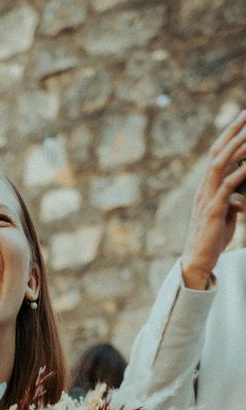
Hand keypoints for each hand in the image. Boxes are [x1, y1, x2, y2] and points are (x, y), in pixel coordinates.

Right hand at [181, 110, 245, 288]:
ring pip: (220, 165)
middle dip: (233, 132)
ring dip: (236, 147)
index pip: (217, 155)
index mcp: (206, 187)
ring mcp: (207, 198)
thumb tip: (240, 198)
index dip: (229, 135)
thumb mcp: (226, 215)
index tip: (243, 118)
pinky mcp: (214, 211)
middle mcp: (204, 188)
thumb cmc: (213, 238)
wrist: (198, 260)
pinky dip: (238, 174)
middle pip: (217, 153)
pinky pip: (226, 188)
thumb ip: (232, 202)